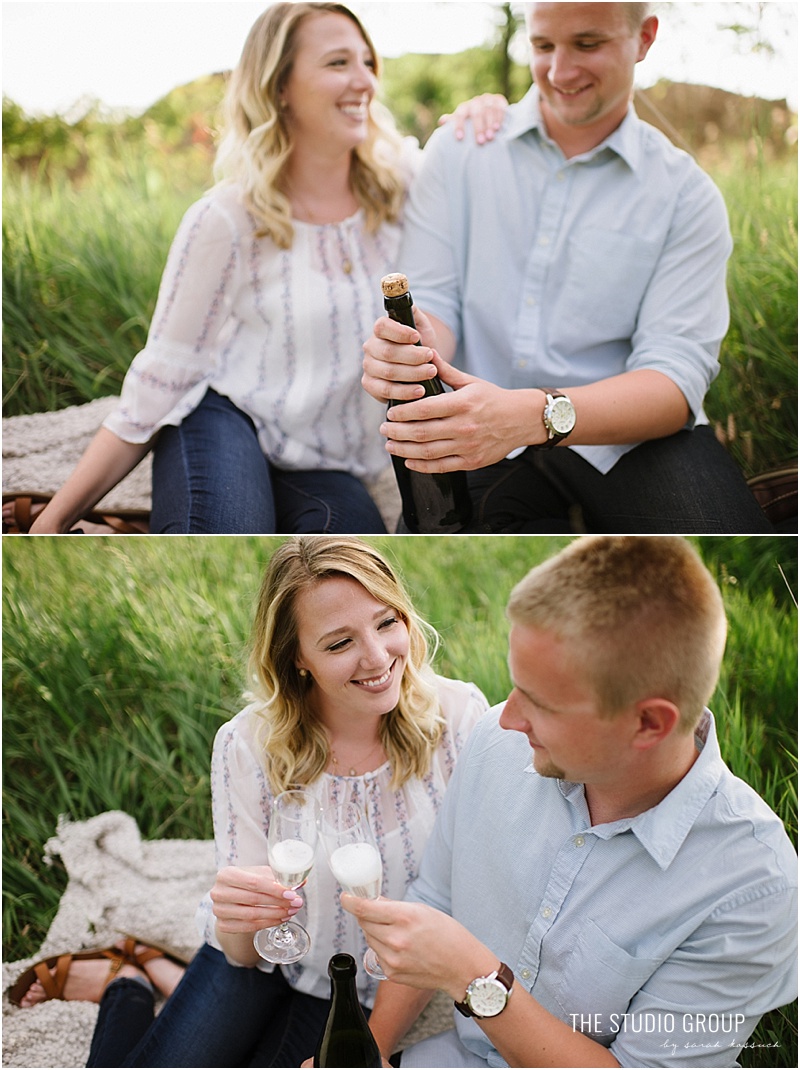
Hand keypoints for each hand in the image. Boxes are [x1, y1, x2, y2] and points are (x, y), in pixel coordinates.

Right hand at [210, 865, 303, 933]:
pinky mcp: (223, 925)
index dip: (274, 890)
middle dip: (278, 903)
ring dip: (275, 915)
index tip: (292, 894)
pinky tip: (279, 919)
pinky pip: (248, 927)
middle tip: (296, 904)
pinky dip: (267, 924)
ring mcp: (219, 910)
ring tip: (290, 912)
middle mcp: (219, 892)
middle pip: (253, 899)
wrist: (231, 896)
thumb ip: (279, 876)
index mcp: (226, 874)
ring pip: (251, 915)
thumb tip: (302, 881)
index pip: (254, 882)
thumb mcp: (260, 874)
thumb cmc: (247, 882)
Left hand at [341, 894, 494, 997]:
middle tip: (379, 914)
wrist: (462, 967)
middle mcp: (396, 939)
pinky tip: (401, 948)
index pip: (365, 909)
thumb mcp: (423, 910)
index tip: (345, 897)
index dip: (350, 901)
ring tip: (397, 932)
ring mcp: (393, 959)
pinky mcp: (392, 974)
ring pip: (370, 939)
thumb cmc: (448, 935)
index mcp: (404, 917)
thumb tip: (374, 902)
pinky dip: (383, 948)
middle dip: (367, 916)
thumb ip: (394, 907)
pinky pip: (378, 955)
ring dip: (376, 932)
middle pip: (364, 923)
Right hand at [362, 311, 440, 402]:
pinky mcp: (370, 385)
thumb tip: (408, 304)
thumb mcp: (420, 325)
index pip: (382, 327)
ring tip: (431, 373)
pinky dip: (405, 392)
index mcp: (380, 330)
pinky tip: (420, 390)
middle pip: (388, 352)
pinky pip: (386, 391)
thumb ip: (414, 313)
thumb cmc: (420, 344)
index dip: (400, 332)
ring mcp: (369, 367)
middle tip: (431, 358)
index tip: (417, 337)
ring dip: (413, 374)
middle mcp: (370, 347)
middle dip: (413, 356)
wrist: (418, 365)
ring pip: (389, 372)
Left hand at [381, 356, 547, 471]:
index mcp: (463, 403)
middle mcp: (465, 426)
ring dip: (404, 449)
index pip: (424, 409)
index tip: (390, 413)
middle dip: (397, 431)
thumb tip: (424, 352)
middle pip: (422, 432)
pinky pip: (441, 466)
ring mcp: (468, 446)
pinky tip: (409, 460)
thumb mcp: (470, 381)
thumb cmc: (493, 398)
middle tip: (384, 429)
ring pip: (428, 452)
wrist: (521, 420)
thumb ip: (445, 370)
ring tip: (390, 444)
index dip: (403, 413)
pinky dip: (422, 465)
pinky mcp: (471, 461)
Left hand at [440, 93, 507, 144]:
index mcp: (464, 108)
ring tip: (490, 137)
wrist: (486, 111)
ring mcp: (487, 100)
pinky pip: (499, 107)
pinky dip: (499, 117)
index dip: (459, 125)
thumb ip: (452, 123)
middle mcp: (475, 102)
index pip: (459, 115)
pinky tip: (498, 128)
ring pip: (488, 110)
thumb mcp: (461, 123)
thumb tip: (441, 122)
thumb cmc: (470, 123)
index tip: (460, 138)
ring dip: (489, 124)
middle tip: (480, 142)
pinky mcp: (498, 99)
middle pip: (476, 113)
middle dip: (478, 128)